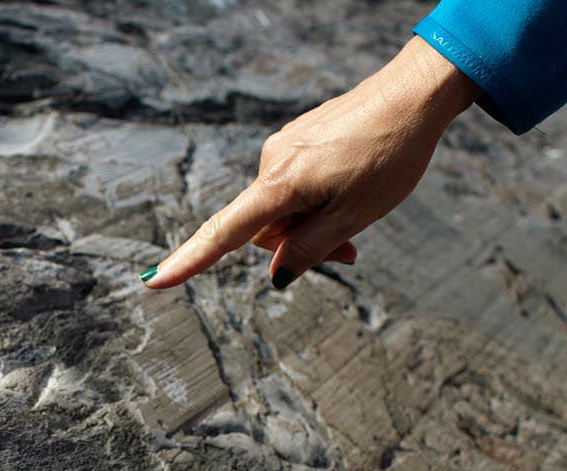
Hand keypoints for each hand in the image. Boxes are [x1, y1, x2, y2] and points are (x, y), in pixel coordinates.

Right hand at [142, 37, 479, 289]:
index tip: (153, 281)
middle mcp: (271, 162)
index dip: (188, 261)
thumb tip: (278, 276)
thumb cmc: (389, 154)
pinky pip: (294, 187)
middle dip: (298, 245)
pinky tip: (352, 188)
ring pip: (282, 209)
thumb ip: (310, 249)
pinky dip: (316, 201)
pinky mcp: (297, 141)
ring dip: (312, 224)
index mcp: (280, 182)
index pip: (224, 233)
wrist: (413, 94)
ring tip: (358, 215)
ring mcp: (282, 148)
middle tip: (349, 252)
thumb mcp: (355, 215)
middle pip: (264, 229)